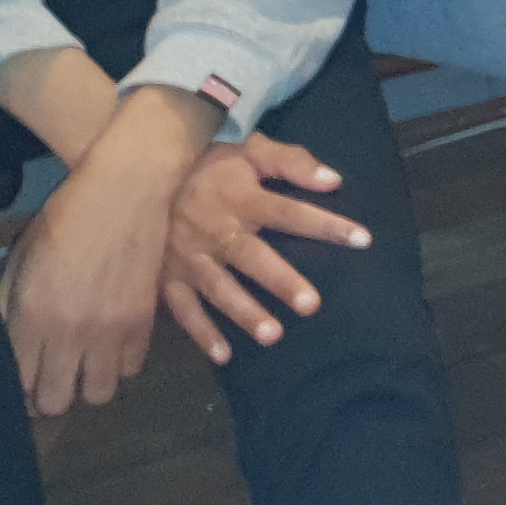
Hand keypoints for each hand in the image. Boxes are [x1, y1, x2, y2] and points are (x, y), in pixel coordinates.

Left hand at [0, 92, 206, 414]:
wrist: (126, 192)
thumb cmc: (65, 221)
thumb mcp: (22, 259)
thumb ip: (4, 305)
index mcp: (32, 316)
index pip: (18, 384)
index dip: (16, 390)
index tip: (20, 380)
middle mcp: (70, 332)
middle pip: (56, 401)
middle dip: (48, 395)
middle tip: (48, 374)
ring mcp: (110, 330)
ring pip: (97, 394)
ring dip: (86, 383)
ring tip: (82, 363)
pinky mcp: (143, 323)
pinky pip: (129, 370)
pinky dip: (117, 363)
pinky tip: (109, 343)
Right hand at [159, 131, 366, 366]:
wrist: (141, 172)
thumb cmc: (209, 162)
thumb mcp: (250, 148)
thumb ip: (292, 161)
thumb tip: (335, 179)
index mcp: (240, 198)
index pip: (290, 212)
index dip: (325, 225)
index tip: (363, 240)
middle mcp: (216, 230)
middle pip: (253, 257)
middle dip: (281, 281)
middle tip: (312, 305)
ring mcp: (188, 256)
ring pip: (218, 288)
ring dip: (244, 313)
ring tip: (274, 336)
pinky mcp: (166, 277)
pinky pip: (182, 308)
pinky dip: (201, 333)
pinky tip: (224, 356)